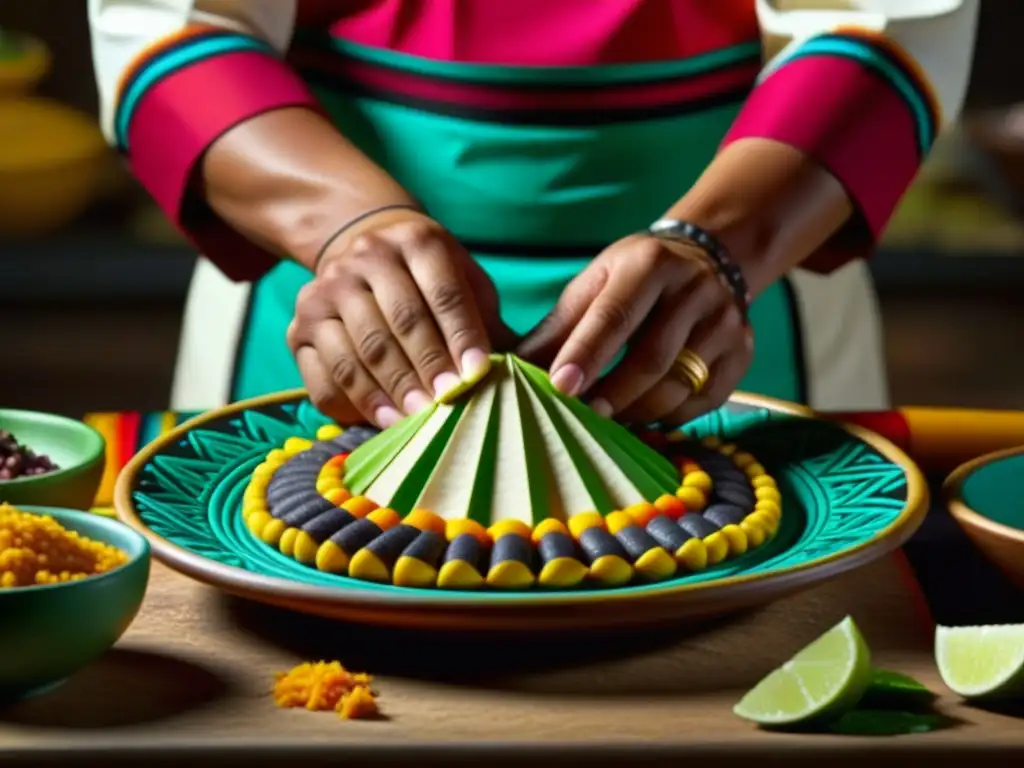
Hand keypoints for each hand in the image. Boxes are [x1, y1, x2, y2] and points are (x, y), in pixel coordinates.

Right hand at [287, 209, 515, 426]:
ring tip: (416, 419)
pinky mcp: (298, 327)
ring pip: (359, 350)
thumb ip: (487, 321)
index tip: (478, 374)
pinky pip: (322, 373)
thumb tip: (522, 372)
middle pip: (399, 322)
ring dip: (391, 390)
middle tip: (448, 403)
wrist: (362, 252)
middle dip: (427, 368)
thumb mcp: (464, 282)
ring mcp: (325, 292)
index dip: (461, 336)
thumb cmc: (429, 281)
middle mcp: (366, 259)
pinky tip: (381, 419)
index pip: (443, 293)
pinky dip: (351, 401)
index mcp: (416, 241)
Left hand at [517, 234, 751, 426]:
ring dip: (635, 412)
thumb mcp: (594, 285)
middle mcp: (695, 289)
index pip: (614, 316)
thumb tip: (513, 369)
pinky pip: (701, 401)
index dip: (586, 355)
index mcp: (650, 264)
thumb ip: (558, 328)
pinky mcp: (743, 353)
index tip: (559, 387)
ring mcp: (726, 322)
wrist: (708, 259)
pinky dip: (667, 417)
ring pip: (677, 385)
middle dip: (610, 395)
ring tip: (605, 422)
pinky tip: (641, 417)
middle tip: (579, 418)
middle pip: (650, 358)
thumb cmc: (633, 278)